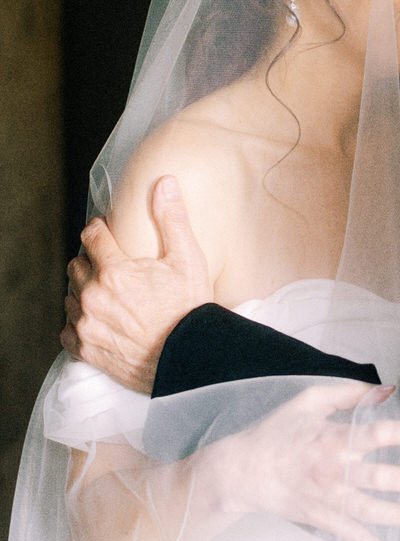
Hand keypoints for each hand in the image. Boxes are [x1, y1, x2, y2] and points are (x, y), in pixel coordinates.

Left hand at [61, 176, 211, 392]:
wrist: (189, 358)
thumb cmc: (189, 309)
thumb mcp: (188, 258)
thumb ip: (172, 219)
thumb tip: (165, 182)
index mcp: (114, 270)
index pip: (92, 236)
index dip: (99, 229)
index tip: (108, 231)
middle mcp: (93, 296)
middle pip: (77, 265)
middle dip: (91, 259)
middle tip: (111, 263)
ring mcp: (87, 324)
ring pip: (71, 296)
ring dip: (84, 290)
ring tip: (106, 293)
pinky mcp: (86, 349)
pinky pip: (68, 329)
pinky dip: (79, 322)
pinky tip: (97, 319)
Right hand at [212, 380, 399, 540]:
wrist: (242, 472)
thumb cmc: (277, 432)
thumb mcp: (309, 401)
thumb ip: (349, 393)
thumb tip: (388, 390)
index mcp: (331, 439)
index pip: (375, 435)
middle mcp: (333, 472)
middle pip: (378, 477)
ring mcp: (329, 501)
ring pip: (371, 512)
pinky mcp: (324, 522)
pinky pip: (355, 540)